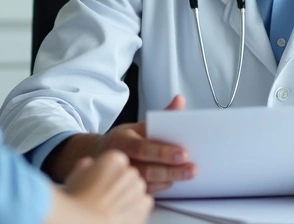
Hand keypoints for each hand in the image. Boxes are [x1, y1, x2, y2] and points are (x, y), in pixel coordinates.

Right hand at [48, 94, 195, 192]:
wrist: (102, 154)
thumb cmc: (124, 139)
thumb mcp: (139, 124)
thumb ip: (162, 115)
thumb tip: (179, 101)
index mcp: (121, 141)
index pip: (142, 148)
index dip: (162, 152)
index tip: (183, 153)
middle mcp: (120, 161)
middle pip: (147, 170)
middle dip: (171, 170)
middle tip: (191, 169)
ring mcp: (123, 177)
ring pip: (146, 183)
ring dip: (167, 180)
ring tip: (186, 176)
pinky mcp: (127, 188)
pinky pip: (144, 192)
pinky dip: (160, 189)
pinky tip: (172, 183)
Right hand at [49, 151, 152, 223]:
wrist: (84, 222)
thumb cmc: (77, 200)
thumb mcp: (75, 176)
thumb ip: (86, 166)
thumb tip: (88, 165)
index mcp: (114, 159)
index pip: (117, 162)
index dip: (108, 174)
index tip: (99, 183)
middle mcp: (129, 171)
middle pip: (128, 175)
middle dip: (120, 184)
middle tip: (104, 197)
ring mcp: (138, 189)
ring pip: (137, 189)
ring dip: (128, 196)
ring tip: (111, 207)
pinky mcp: (143, 207)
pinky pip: (144, 203)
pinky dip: (136, 208)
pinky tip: (120, 214)